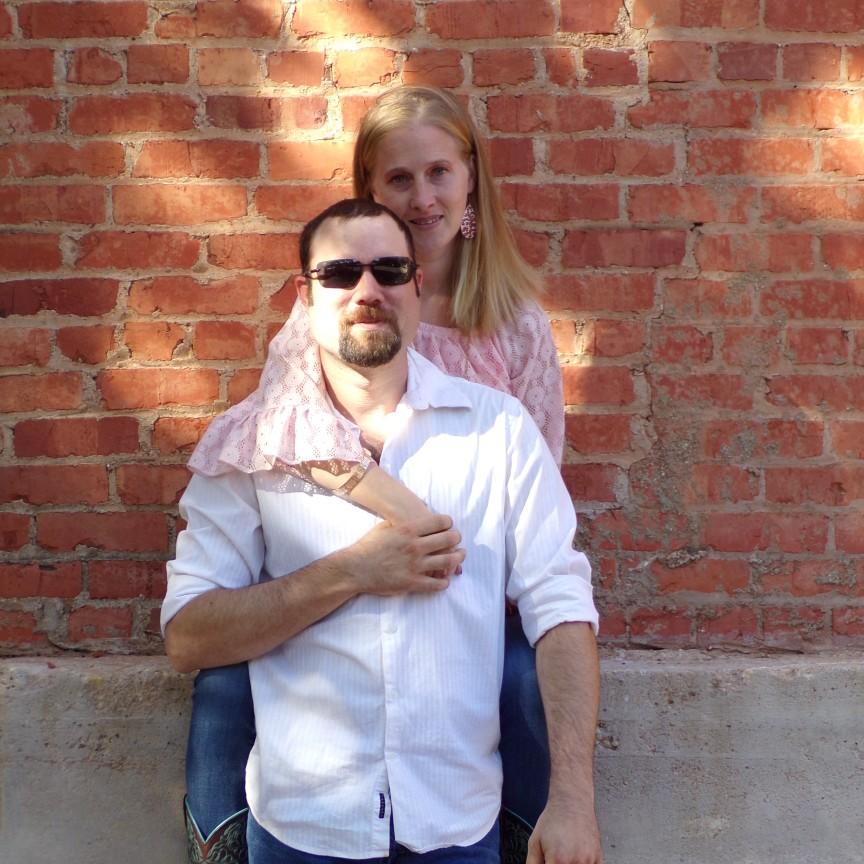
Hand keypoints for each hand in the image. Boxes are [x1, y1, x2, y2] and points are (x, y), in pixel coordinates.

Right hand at [344, 514, 464, 596]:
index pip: (441, 522)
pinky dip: (444, 581)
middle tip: (457, 539)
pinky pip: (437, 584)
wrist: (355, 568)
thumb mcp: (386, 526)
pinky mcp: (412, 583)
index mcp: (409, 530)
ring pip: (448, 561)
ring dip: (457, 558)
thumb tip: (419, 518)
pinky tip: (445, 579)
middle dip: (456, 538)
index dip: (448, 523)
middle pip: (449, 539)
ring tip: (459, 556)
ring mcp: (415, 566)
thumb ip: (404, 523)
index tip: (449, 525)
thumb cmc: (368, 546)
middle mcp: (415, 546)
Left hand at [526, 795, 602, 863]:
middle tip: (554, 857)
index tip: (548, 862)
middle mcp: (576, 862)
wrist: (572, 802)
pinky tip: (576, 857)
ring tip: (565, 854)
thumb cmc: (552, 821)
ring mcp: (589, 861)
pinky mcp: (598, 858)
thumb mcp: (535, 842)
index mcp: (558, 860)